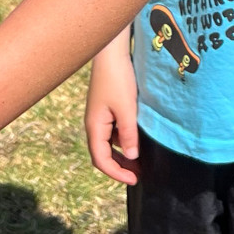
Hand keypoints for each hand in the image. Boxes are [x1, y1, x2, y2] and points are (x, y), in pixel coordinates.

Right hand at [85, 46, 141, 185]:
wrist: (111, 53)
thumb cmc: (117, 79)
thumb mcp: (126, 108)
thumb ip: (129, 133)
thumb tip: (132, 156)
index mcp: (95, 127)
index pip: (101, 160)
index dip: (117, 173)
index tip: (134, 180)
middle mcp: (94, 125)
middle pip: (103, 155)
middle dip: (119, 167)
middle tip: (139, 174)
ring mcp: (99, 117)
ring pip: (108, 144)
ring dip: (122, 155)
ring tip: (140, 162)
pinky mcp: (106, 109)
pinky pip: (112, 132)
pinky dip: (123, 141)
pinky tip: (136, 140)